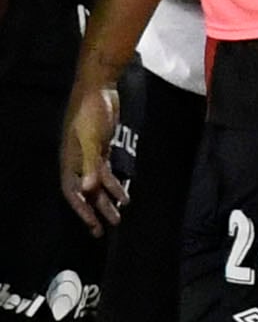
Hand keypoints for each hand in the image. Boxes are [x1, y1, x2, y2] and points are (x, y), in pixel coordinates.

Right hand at [60, 80, 122, 232]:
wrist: (99, 89)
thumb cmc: (92, 114)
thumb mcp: (92, 140)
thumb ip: (91, 165)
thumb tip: (89, 190)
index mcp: (69, 161)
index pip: (72, 192)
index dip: (80, 209)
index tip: (91, 225)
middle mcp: (77, 162)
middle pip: (84, 193)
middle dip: (93, 211)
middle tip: (102, 231)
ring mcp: (89, 155)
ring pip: (97, 185)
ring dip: (106, 201)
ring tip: (117, 218)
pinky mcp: (101, 149)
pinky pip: (106, 173)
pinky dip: (115, 185)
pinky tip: (125, 197)